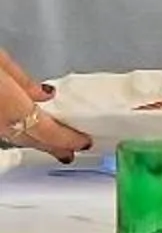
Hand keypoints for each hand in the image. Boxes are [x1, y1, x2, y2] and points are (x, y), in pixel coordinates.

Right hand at [0, 48, 87, 162]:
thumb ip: (22, 81)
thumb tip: (44, 94)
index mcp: (9, 106)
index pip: (46, 130)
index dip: (66, 139)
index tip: (82, 143)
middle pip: (29, 139)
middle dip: (51, 146)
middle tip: (69, 151)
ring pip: (12, 137)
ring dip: (34, 141)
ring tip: (51, 145)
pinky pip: (0, 131)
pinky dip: (15, 132)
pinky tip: (22, 130)